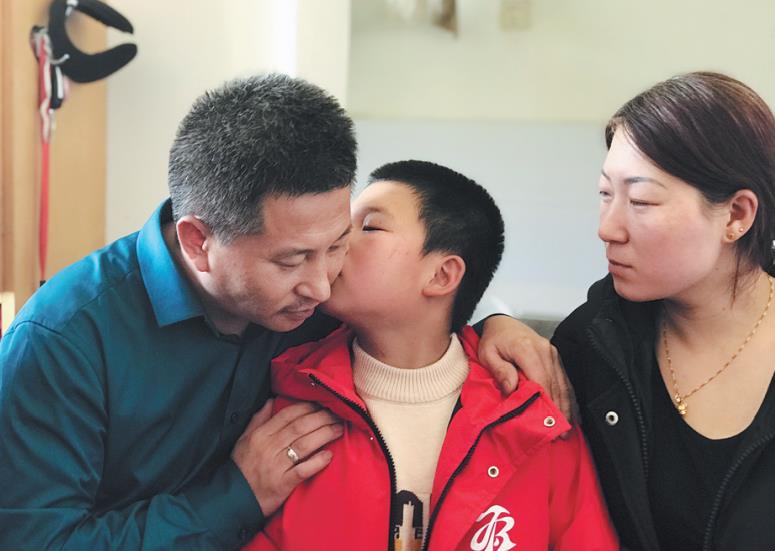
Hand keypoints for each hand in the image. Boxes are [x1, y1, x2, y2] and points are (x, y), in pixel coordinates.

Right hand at [232, 400, 343, 516]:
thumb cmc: (240, 468)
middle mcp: (269, 448)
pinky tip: (329, 455)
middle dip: (321, 418)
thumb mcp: (243, 440)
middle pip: (300, 427)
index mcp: (260, 435)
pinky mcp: (282, 484)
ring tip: (339, 430)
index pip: (287, 415)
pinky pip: (302, 470)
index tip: (321, 404)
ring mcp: (276, 466)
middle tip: (337, 414)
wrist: (233, 499)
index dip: (307, 408)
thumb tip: (270, 401)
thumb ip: (258, 419)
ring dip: (325, 435)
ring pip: (304, 445)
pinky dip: (317, 462)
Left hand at [477, 315, 576, 421]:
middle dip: (558, 410)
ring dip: (565, 406)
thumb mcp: (487, 354)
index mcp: (527, 349)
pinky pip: (564, 379)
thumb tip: (512, 388)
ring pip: (562, 384)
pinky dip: (568, 397)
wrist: (502, 323)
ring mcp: (552, 353)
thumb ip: (500, 370)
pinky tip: (571, 412)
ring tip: (567, 428)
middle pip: (554, 385)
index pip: (540, 380)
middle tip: (560, 433)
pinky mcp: (555, 357)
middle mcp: (544, 351)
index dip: (545, 402)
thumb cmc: (494, 339)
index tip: (547, 421)